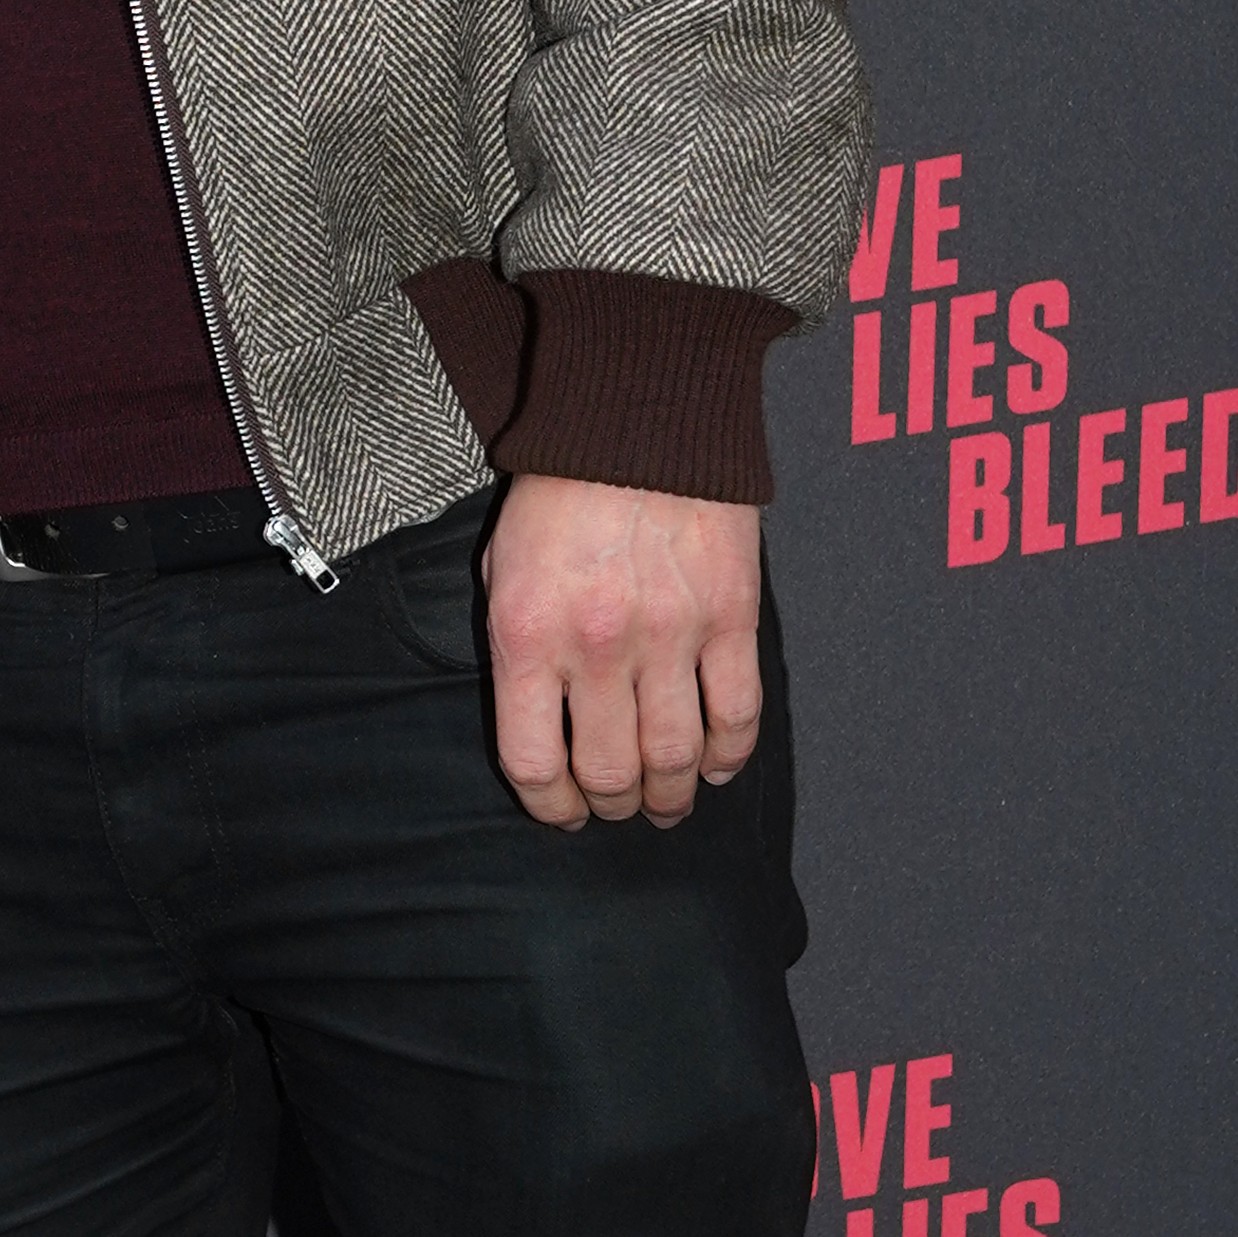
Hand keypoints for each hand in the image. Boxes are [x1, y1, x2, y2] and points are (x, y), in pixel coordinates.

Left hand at [480, 479, 762, 832]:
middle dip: (613, 806)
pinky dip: (731, 753)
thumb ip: (515, 648)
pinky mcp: (730, 618)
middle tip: (619, 807)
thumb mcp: (500, 569)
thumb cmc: (559, 493)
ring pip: (676, 757)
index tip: (562, 814)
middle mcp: (598, 648)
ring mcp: (670, 636)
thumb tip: (540, 721)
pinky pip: (737, 712)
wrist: (637, 422)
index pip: (533, 763)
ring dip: (672, 795)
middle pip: (609, 772)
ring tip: (669, 803)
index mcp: (528, 638)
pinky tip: (718, 765)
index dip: (549, 807)